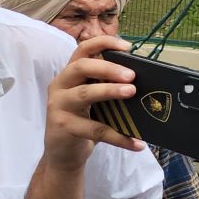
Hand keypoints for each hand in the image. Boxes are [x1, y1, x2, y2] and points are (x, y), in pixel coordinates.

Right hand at [44, 34, 144, 169]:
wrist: (62, 155)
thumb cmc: (82, 122)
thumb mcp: (91, 100)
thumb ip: (104, 86)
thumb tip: (139, 81)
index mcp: (69, 75)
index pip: (82, 50)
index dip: (103, 43)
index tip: (127, 47)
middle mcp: (59, 86)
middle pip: (81, 67)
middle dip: (108, 68)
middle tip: (131, 75)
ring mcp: (58, 106)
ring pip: (84, 93)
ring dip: (110, 91)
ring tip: (131, 92)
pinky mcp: (63, 127)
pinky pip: (95, 129)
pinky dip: (119, 137)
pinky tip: (137, 143)